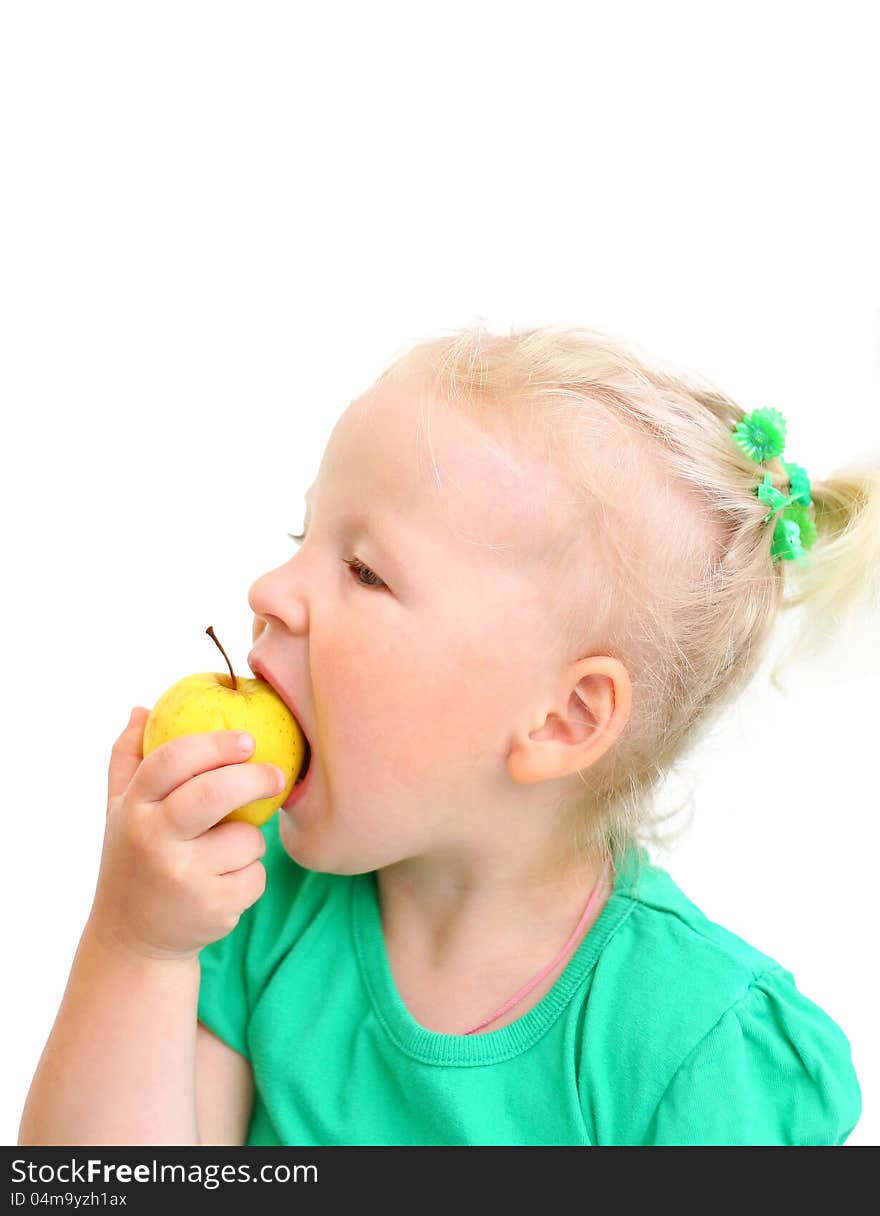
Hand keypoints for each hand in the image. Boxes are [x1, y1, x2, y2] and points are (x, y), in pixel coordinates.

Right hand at [87, 708, 281, 961]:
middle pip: (214, 793)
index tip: (247, 739)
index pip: (172, 761)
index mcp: (134, 809)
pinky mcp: (212, 908)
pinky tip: (225, 883)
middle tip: (276, 774)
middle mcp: (154, 841)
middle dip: (254, 777)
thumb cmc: (135, 858)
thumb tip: (141, 707)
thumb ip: (128, 758)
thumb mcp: (119, 810)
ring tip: (224, 853)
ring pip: (247, 838)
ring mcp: (183, 877)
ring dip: (250, 841)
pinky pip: (257, 874)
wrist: (133, 939)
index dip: (214, 744)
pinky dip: (251, 875)